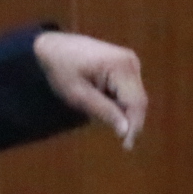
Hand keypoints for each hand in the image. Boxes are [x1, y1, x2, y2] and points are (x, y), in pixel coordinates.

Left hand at [33, 32, 147, 148]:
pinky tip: (98, 99)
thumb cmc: (61, 69)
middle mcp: (131, 61)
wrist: (53, 47)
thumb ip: (104, 112)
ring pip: (134, 97)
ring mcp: (130, 62)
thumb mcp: (78, 95)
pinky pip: (128, 91)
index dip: (134, 126)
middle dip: (128, 120)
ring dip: (121, 111)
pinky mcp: (126, 65)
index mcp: (121, 66)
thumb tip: (126, 130)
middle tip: (110, 135)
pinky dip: (117, 102)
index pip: (137, 103)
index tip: (126, 146)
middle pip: (139, 100)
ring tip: (94, 108)